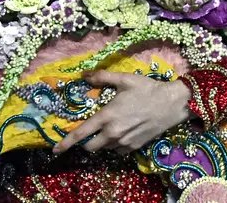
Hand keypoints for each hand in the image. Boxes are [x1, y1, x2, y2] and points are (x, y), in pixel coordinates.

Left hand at [52, 70, 192, 154]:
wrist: (172, 104)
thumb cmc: (147, 89)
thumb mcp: (124, 79)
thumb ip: (101, 77)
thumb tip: (83, 75)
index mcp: (107, 116)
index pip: (81, 134)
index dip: (66, 143)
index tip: (55, 150)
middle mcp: (113, 133)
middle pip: (90, 147)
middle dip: (85, 142)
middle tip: (89, 131)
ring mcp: (124, 143)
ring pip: (104, 149)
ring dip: (101, 142)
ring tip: (109, 128)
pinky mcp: (134, 147)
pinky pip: (117, 151)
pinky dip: (114, 145)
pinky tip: (122, 132)